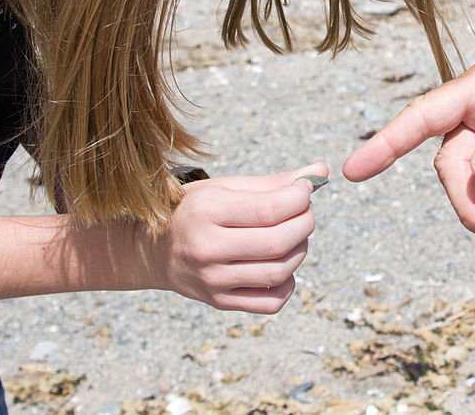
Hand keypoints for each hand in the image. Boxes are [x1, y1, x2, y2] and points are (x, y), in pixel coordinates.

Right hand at [146, 163, 325, 312]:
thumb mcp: (226, 187)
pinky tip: (281, 265)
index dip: (301, 197)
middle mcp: (206, 248)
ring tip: (294, 236)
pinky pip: (271, 303)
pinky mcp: (219, 302)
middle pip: (279, 243)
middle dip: (305, 223)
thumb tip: (321, 171)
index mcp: (206, 211)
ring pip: (279, 272)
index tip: (306, 189)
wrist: (153, 250)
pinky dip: (288, 284)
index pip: (271, 209)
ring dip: (300, 251)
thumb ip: (274, 182)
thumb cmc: (196, 211)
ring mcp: (212, 280)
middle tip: (305, 213)